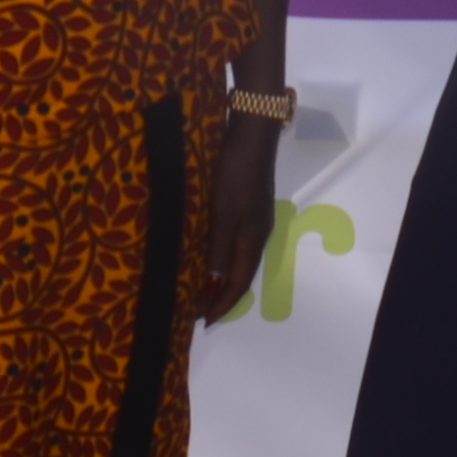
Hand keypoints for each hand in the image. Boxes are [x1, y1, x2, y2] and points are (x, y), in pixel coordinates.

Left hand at [199, 109, 282, 321]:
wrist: (251, 134)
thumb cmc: (234, 176)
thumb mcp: (223, 215)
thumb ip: (219, 251)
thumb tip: (215, 290)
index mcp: (253, 240)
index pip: (239, 283)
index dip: (222, 304)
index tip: (202, 322)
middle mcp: (258, 233)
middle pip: (241, 274)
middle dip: (222, 295)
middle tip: (198, 310)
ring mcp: (254, 218)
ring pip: (238, 258)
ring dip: (221, 276)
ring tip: (200, 288)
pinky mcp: (247, 204)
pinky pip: (234, 242)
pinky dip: (221, 257)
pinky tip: (208, 253)